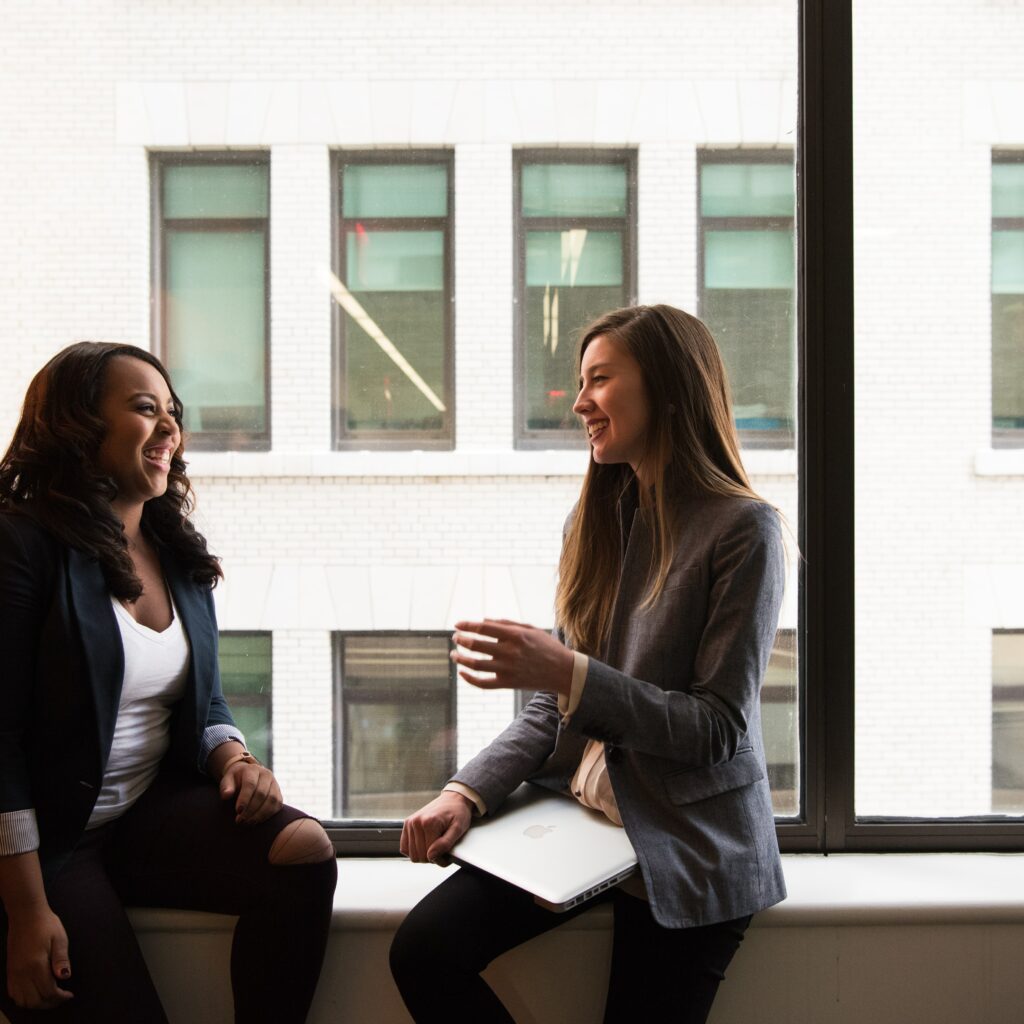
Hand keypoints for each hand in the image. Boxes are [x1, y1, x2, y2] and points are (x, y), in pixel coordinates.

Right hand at [5, 906, 72, 1009]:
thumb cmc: (46, 924)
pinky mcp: (10, 971)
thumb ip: (62, 959)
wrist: (26, 915)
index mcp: (36, 965)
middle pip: (34, 1001)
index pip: (48, 991)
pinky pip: (13, 994)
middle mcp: (22, 973)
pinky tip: (34, 993)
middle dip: (49, 1003)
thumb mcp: (60, 938)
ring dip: (36, 1004)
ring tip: (49, 997)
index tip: (69, 994)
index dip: (60, 997)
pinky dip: (24, 999)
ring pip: (22, 1001)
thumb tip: (65, 976)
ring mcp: (14, 973)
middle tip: (61, 998)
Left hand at [220, 761, 282, 824]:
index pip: (250, 784)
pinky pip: (277, 805)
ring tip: (248, 822)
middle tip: (240, 820)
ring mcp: (275, 783)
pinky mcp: (279, 793)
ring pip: (272, 800)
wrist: (248, 776)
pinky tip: (256, 821)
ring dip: (260, 814)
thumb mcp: (227, 780)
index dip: (245, 798)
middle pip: (261, 793)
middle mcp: (266, 774)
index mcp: (252, 770)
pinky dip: (268, 815)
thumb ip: (226, 787)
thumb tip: (226, 795)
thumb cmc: (236, 780)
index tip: (238, 811)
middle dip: (251, 809)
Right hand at [400, 791, 472, 864]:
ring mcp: (410, 823)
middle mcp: (416, 822)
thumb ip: (446, 844)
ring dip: (423, 855)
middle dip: (432, 858)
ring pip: (412, 855)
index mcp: (429, 822)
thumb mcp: (458, 829)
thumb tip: (431, 856)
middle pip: (419, 856)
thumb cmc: (458, 813)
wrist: (453, 799)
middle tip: (442, 850)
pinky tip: (425, 845)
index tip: (448, 855)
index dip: (440, 859)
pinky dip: (414, 851)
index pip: (429, 855)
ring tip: (434, 847)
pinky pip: (404, 848)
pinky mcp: (407, 824)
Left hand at [451, 618, 573, 695]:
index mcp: (515, 635)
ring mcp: (508, 669)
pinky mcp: (508, 683)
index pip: (483, 628)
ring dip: (460, 659)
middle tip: (455, 638)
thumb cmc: (546, 646)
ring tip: (454, 654)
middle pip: (476, 645)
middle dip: (461, 640)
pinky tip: (462, 673)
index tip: (457, 624)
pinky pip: (483, 683)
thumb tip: (483, 620)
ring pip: (475, 665)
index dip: (467, 625)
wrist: (563, 671)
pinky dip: (469, 679)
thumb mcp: (530, 629)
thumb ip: (506, 623)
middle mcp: (510, 651)